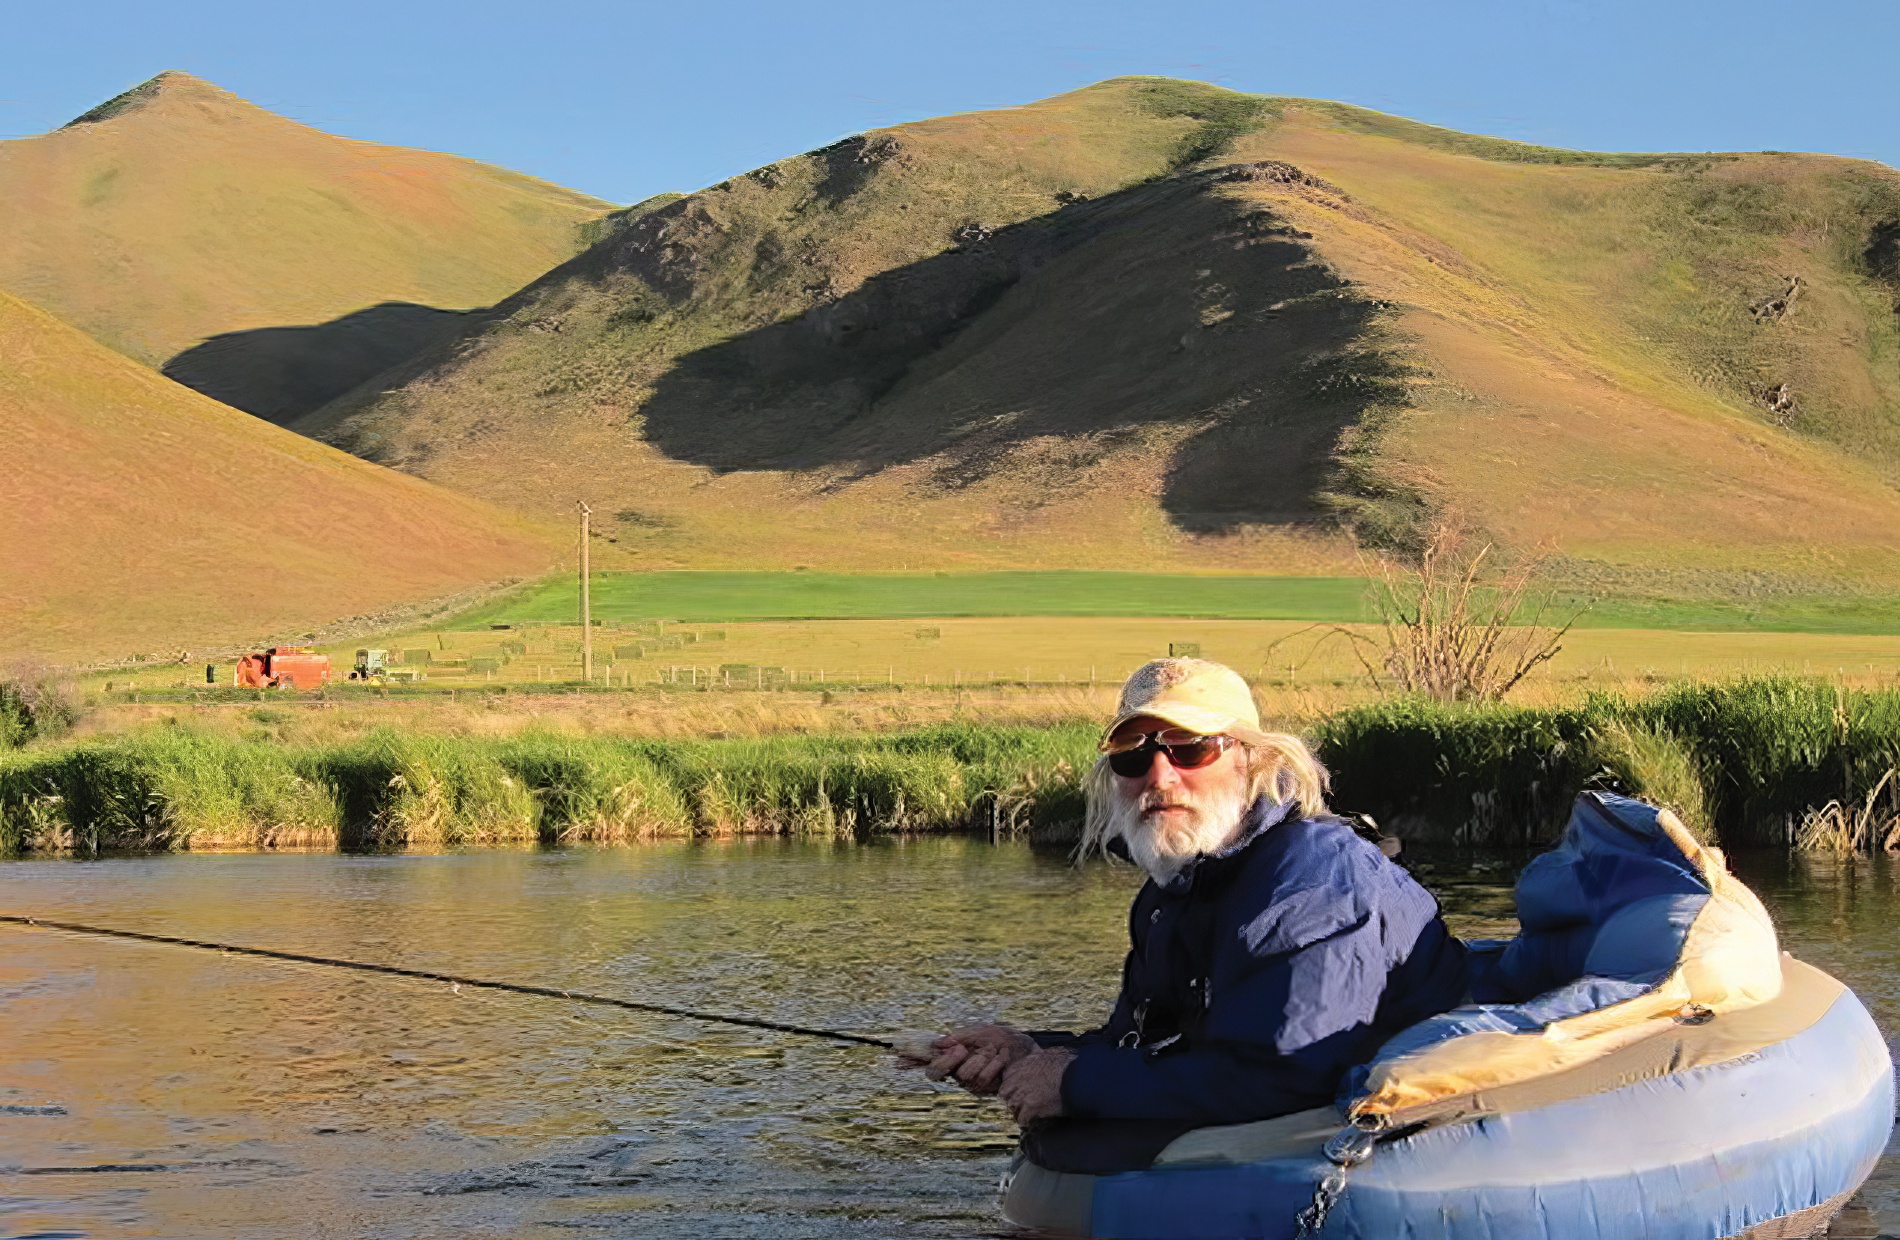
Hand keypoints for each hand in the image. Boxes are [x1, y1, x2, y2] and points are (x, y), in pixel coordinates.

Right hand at [900, 1024, 1037, 1094]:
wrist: (1030, 1053)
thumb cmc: (1006, 1040)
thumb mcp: (981, 1032)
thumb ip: (959, 1037)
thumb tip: (937, 1042)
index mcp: (955, 1054)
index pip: (928, 1058)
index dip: (911, 1060)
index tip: (895, 1059)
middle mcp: (959, 1070)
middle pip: (939, 1070)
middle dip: (950, 1059)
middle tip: (961, 1049)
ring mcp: (971, 1081)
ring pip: (963, 1073)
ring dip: (983, 1057)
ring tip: (996, 1051)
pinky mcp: (985, 1089)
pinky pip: (981, 1077)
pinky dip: (994, 1064)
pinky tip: (1003, 1060)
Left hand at [998, 1047, 1073, 1125]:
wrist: (1074, 1076)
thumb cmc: (1063, 1063)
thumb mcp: (1044, 1054)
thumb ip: (1034, 1058)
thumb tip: (1036, 1057)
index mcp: (1019, 1067)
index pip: (1006, 1079)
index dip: (1012, 1085)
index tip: (1017, 1088)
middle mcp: (1017, 1081)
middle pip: (1005, 1094)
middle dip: (1012, 1098)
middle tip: (1021, 1101)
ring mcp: (1022, 1096)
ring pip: (1012, 1107)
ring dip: (1018, 1110)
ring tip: (1026, 1112)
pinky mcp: (1031, 1109)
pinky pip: (1022, 1119)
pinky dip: (1026, 1120)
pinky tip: (1031, 1119)